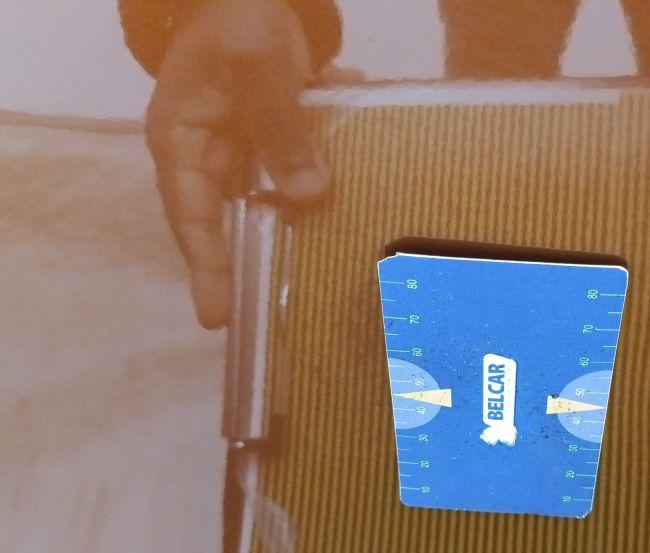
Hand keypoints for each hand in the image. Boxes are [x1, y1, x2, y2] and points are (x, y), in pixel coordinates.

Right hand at [146, 0, 326, 328]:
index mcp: (183, 141)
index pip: (191, 216)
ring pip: (271, 205)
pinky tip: (360, 184)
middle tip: (275, 319)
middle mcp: (208, 156)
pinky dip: (325, 179)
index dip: (206, 267)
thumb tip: (308, 195)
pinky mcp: (274, 144)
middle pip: (230, 223)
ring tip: (330, 271)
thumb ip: (282, 128)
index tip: (217, 316)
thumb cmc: (238, 18)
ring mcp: (242, 152)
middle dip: (256, 265)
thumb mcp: (258, 65)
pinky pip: (298, 174)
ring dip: (302, 228)